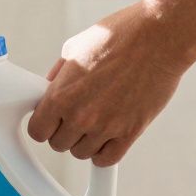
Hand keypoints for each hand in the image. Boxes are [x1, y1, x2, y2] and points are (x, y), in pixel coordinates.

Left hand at [26, 0, 194, 165]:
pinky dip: (104, 152)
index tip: (50, 119)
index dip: (43, 125)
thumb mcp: (74, 49)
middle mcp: (80, 115)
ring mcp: (106, 127)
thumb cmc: (119, 36)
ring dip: (85, 141)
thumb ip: (58, 75)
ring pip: (82, 153)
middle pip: (58, 144)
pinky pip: (107, 159)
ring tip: (94, 122)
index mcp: (61, 95)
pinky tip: (107, 137)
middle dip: (63, 132)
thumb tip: (49, 89)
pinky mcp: (130, 132)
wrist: (159, 38)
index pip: (37, 131)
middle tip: (74, 117)